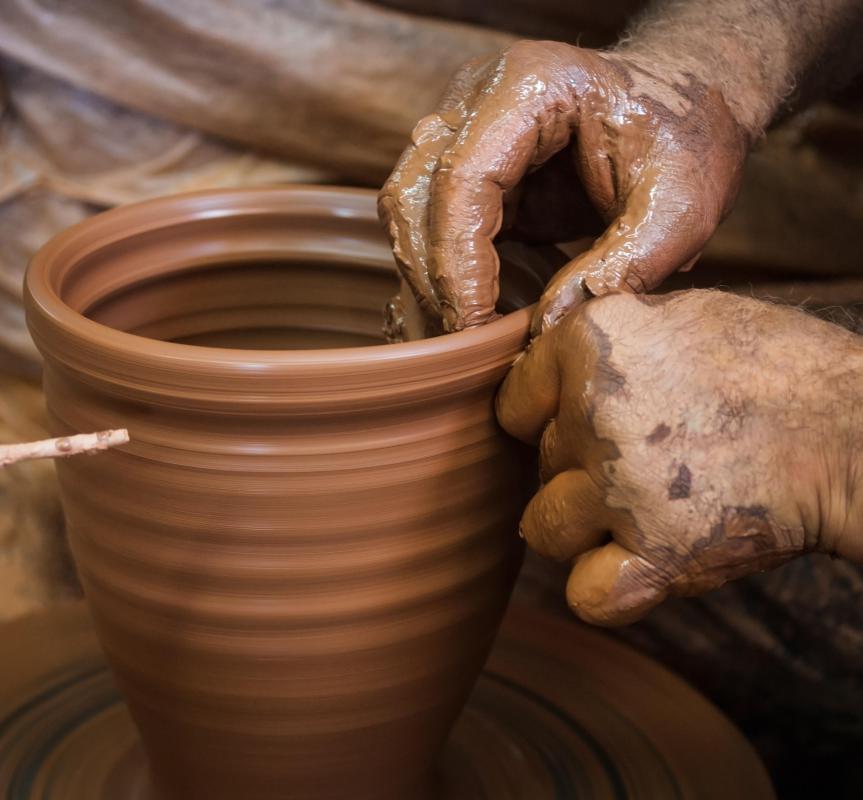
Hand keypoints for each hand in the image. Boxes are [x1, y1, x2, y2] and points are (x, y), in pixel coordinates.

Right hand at [378, 41, 747, 333]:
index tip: (473, 326)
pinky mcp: (470, 165)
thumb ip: (622, 265)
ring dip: (426, 277)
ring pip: (408, 208)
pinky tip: (460, 314)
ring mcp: (466, 128)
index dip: (458, 262)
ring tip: (457, 336)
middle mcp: (479, 98)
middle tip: (460, 343)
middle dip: (432, 277)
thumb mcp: (680, 206)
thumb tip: (546, 328)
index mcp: (530, 86)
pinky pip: (431, 221)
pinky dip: (440, 271)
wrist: (685, 104)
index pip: (463, 178)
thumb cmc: (687, 139)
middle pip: (416, 192)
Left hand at [496, 290, 862, 625]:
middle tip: (646, 458)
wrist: (853, 430)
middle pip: (538, 463)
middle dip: (577, 467)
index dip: (544, 416)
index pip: (514, 401)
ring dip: (582, 527)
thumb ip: (604, 337)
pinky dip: (605, 588)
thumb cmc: (774, 366)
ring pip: (544, 527)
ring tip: (640, 508)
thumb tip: (549, 356)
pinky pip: (585, 595)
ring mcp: (620, 488)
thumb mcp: (680, 313)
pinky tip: (638, 563)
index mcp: (592, 342)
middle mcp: (593, 413)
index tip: (581, 423)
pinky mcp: (659, 556)